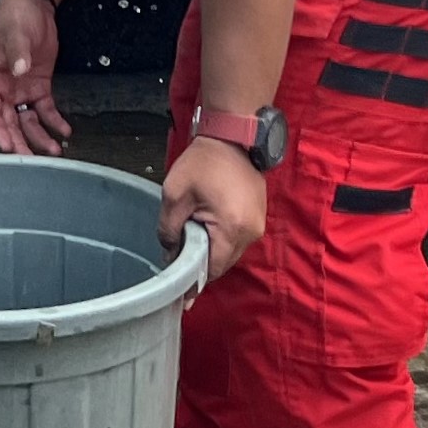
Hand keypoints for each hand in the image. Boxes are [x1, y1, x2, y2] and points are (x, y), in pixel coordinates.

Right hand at [0, 0, 69, 156]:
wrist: (33, 3)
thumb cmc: (14, 15)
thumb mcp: (15, 32)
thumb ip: (17, 52)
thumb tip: (19, 69)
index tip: (8, 145)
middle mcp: (4, 87)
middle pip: (8, 120)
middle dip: (19, 141)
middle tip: (30, 160)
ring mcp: (21, 88)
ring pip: (26, 119)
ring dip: (38, 135)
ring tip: (53, 150)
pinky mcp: (38, 85)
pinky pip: (44, 109)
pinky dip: (53, 121)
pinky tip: (64, 131)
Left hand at [163, 135, 266, 274]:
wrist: (230, 137)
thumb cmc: (204, 162)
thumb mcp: (175, 195)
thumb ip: (168, 230)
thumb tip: (169, 255)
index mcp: (232, 228)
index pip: (213, 269)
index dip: (194, 279)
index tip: (182, 290)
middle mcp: (251, 231)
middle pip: (224, 263)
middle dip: (202, 262)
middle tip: (181, 253)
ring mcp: (258, 224)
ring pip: (231, 252)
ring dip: (213, 249)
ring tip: (195, 233)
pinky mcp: (259, 216)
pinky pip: (238, 238)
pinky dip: (223, 238)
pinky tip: (208, 225)